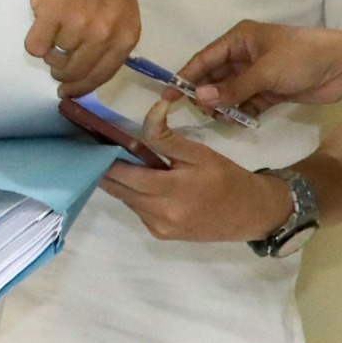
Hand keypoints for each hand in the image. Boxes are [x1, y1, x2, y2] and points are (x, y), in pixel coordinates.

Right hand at [28, 0, 141, 97]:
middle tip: (56, 64)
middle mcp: (105, 33)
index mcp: (126, 34)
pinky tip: (41, 22)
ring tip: (56, 21)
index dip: (82, 88)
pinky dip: (35, 39)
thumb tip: (87, 75)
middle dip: (62, 72)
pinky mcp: (52, 13)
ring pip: (54, 58)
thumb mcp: (120, 10)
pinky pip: (36, 46)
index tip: (68, 92)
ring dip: (51, 46)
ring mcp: (79, 23)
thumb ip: (110, 41)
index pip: (102, 76)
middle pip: (75, 72)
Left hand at [94, 100, 295, 242]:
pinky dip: (134, 194)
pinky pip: (138, 210)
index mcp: (170, 191)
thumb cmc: (226, 178)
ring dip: (119, 181)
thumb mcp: (199, 152)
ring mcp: (159, 227)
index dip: (104, 158)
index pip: (123, 175)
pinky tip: (137, 180)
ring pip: (126, 200)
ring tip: (110, 158)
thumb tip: (153, 107)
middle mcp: (160, 214)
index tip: (90, 139)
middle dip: (104, 168)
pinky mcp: (161, 235)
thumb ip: (168, 136)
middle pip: (118, 189)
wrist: (251, 214)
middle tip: (92, 147)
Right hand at [179, 22, 341, 115]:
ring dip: (224, 105)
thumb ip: (232, 88)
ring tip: (220, 119)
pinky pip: (247, 102)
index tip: (168, 97)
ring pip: (230, 92)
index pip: (205, 58)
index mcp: (240, 39)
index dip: (186, 76)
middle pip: (215, 77)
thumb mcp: (265, 72)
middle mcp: (245, 55)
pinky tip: (238, 122)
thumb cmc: (302, 57)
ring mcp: (258, 74)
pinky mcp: (271, 90)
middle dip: (206, 94)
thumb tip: (199, 98)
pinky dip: (241, 112)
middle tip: (200, 113)